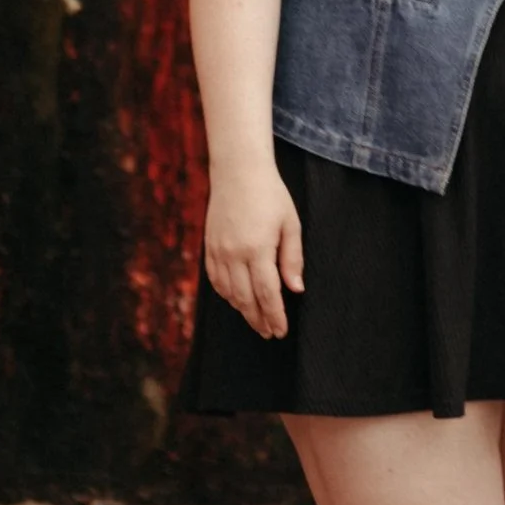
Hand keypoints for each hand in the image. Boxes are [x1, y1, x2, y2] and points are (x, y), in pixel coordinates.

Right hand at [204, 163, 304, 339]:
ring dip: (243, 311)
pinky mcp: (209, 247)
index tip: (281, 330)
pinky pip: (216, 280)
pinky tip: (237, 301)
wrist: (238, 171)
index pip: (267, 294)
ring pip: (229, 293)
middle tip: (270, 333)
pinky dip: (226, 295)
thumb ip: (292, 258)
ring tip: (257, 321)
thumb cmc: (271, 195)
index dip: (274, 315)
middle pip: (246, 298)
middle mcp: (234, 254)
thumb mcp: (290, 223)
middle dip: (259, 319)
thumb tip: (295, 289)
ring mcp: (218, 251)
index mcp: (257, 249)